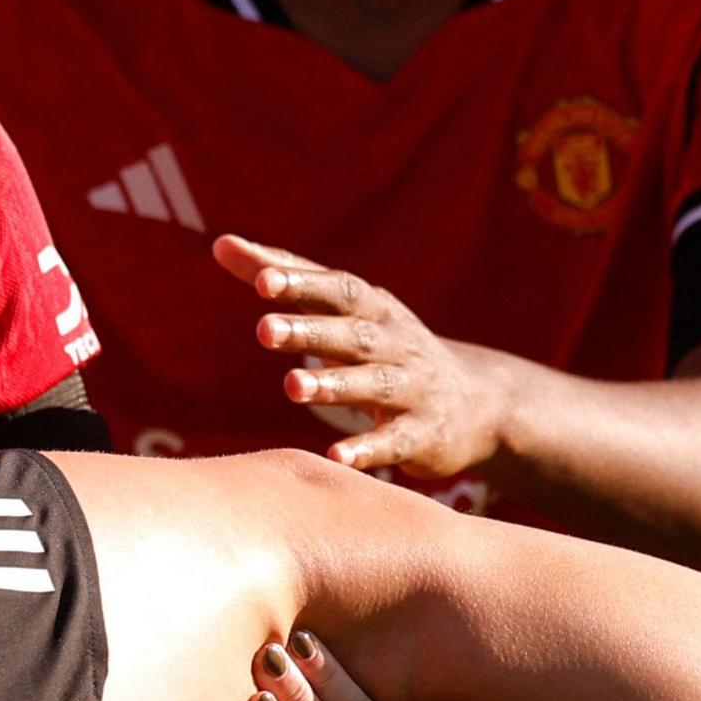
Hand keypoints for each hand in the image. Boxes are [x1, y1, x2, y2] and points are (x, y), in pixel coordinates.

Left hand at [215, 233, 508, 478]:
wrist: (479, 404)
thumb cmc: (389, 349)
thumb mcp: (347, 311)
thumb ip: (287, 278)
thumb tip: (221, 243)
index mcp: (375, 311)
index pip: (338, 289)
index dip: (302, 283)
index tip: (261, 279)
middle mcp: (396, 345)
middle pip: (353, 334)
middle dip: (311, 331)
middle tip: (264, 331)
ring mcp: (413, 390)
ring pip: (373, 385)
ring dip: (334, 385)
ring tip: (292, 386)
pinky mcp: (422, 435)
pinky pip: (394, 442)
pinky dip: (367, 449)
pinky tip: (334, 457)